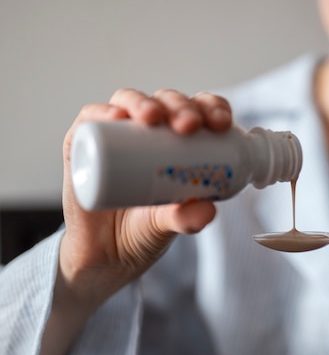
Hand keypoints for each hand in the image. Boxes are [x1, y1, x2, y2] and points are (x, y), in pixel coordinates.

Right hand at [60, 88, 232, 307]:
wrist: (105, 253)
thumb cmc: (146, 229)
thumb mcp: (171, 223)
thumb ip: (188, 218)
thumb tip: (208, 210)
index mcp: (181, 140)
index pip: (201, 111)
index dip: (212, 107)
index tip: (221, 124)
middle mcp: (149, 130)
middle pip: (168, 102)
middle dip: (182, 106)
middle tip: (189, 126)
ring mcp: (116, 133)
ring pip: (131, 102)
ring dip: (145, 103)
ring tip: (154, 118)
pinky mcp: (82, 143)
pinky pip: (90, 119)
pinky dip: (102, 111)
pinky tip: (117, 116)